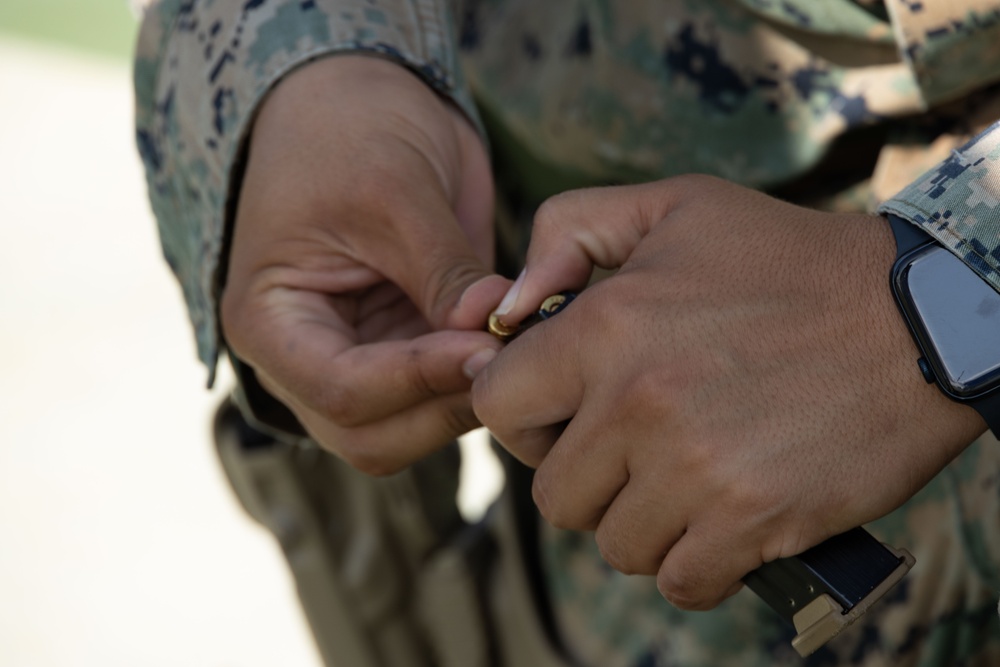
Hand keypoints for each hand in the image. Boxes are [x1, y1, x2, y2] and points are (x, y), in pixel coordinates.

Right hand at [221, 56, 507, 474]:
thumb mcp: (395, 190)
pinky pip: (439, 395)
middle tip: (508, 358)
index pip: (340, 390)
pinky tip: (513, 345)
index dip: (416, 380)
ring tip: (516, 348)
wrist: (358, 100)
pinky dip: (477, 381)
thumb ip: (441, 269)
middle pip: (371, 436)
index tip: (484, 346)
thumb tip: (492, 328)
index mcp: (270, 322)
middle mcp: (304, 358)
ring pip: (409, 429)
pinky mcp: (402, 351)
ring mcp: (356, 360)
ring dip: (464, 402)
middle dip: (442, 407)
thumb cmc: (350, 130)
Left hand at [472, 175, 985, 608]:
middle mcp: (638, 403)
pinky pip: (680, 581)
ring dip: (640, 523)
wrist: (918, 319)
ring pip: (614, 544)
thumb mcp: (672, 207)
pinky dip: (693, 563)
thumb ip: (567, 231)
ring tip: (682, 482)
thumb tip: (503, 307)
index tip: (560, 415)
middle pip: (554, 493)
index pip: (498, 405)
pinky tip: (718, 522)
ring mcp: (695, 469)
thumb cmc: (788, 260)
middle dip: (585, 478)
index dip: (522, 417)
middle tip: (631, 452)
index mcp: (605, 328)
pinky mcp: (752, 521)